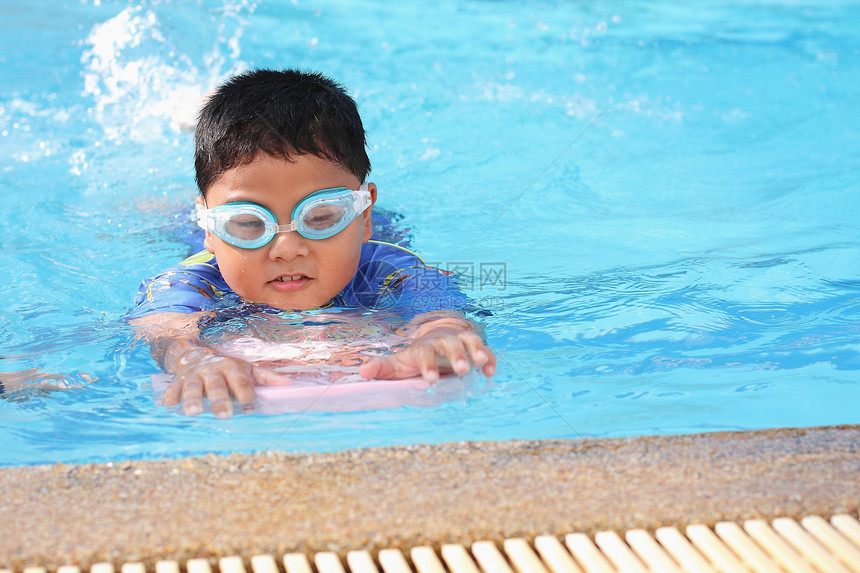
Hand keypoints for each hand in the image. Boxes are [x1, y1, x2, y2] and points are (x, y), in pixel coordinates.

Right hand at [162, 350, 290, 417]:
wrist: (197, 355)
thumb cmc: (228, 368)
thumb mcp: (248, 370)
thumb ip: (267, 378)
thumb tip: (289, 385)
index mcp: (232, 368)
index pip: (240, 382)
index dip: (245, 393)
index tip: (249, 406)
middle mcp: (212, 370)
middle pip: (216, 386)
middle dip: (220, 400)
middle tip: (224, 415)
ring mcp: (194, 375)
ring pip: (193, 387)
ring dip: (192, 399)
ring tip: (193, 413)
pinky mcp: (179, 380)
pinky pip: (173, 388)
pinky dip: (171, 396)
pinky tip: (169, 405)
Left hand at [359, 328, 495, 381]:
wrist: (437, 336)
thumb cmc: (417, 356)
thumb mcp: (401, 362)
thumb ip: (384, 367)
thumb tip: (363, 373)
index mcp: (425, 347)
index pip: (425, 353)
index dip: (428, 365)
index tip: (430, 380)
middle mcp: (444, 342)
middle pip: (450, 345)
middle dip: (456, 356)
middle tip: (461, 370)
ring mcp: (461, 342)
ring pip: (470, 342)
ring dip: (477, 350)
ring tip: (481, 363)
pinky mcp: (475, 347)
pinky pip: (486, 350)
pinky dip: (490, 359)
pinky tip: (490, 372)